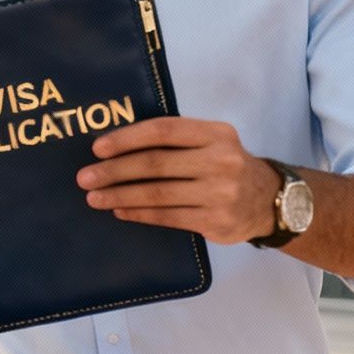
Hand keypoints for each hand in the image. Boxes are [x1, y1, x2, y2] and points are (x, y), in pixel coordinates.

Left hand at [76, 117, 279, 244]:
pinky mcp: (216, 222)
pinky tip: (120, 211)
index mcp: (216, 133)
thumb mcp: (211, 141)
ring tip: (94, 197)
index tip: (98, 148)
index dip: (127, 138)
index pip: (164, 131)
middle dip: (114, 171)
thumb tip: (115, 145)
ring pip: (158, 194)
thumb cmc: (224, 165)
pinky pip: (167, 217)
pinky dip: (138, 214)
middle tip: (85, 177)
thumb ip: (175, 140)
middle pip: (156, 164)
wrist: (267, 200)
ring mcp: (220, 193)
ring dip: (120, 196)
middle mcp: (221, 161)